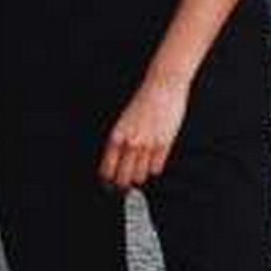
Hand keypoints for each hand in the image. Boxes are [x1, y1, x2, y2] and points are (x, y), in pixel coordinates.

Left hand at [99, 71, 190, 190]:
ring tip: (141, 170)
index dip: (107, 181)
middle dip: (123, 184)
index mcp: (116, 136)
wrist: (163, 86)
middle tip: (126, 184)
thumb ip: (121, 141)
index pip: (107, 169)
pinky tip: (154, 160)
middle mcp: (130, 143)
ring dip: (140, 176)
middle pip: (123, 178)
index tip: (110, 184)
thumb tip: (118, 162)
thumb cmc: (144, 101)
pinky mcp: (164, 144)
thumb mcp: (124, 121)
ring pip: (140, 176)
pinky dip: (154, 168)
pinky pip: (156, 169)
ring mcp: (147, 144)